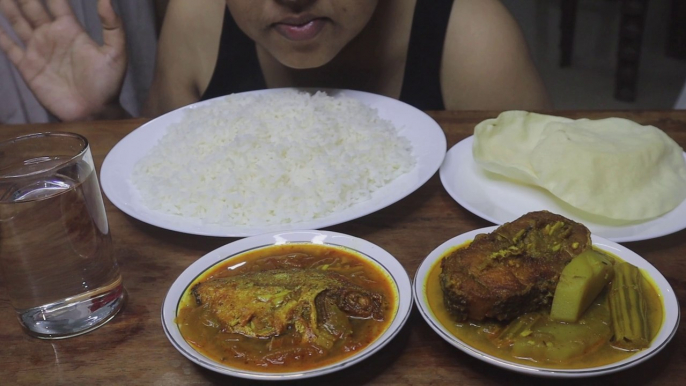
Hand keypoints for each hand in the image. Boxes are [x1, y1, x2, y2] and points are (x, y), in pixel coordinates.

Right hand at [0, 0, 127, 120]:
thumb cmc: (108, 84)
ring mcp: (38, 50)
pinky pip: (9, 47)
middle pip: (31, 7)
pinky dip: (0, 35)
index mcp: (71, 30)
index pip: (55, 2)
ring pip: (17, 21)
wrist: (95, 111)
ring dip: (8, 7)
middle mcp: (51, 36)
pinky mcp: (28, 67)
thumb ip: (112, 26)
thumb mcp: (116, 53)